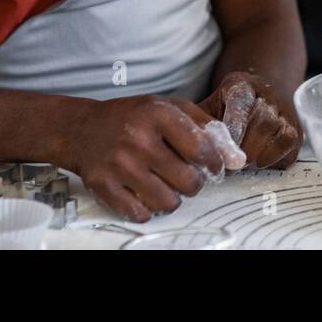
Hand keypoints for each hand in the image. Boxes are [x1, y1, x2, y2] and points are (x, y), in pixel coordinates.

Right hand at [69, 95, 246, 222]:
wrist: (83, 128)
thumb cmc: (133, 118)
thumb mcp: (171, 108)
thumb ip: (208, 129)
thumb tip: (238, 159)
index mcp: (157, 115)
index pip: (201, 149)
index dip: (215, 163)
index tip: (213, 166)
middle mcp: (137, 139)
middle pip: (188, 181)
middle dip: (194, 182)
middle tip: (186, 175)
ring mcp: (119, 165)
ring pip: (168, 202)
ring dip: (173, 198)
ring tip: (167, 184)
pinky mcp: (103, 186)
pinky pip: (141, 214)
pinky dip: (148, 208)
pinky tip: (145, 192)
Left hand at [200, 71, 302, 169]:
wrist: (257, 102)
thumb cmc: (226, 112)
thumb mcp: (209, 109)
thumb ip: (197, 125)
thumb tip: (182, 147)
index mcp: (241, 84)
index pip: (241, 100)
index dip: (234, 126)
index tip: (225, 148)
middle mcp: (267, 93)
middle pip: (260, 120)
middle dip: (243, 147)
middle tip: (229, 162)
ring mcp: (284, 110)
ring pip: (275, 131)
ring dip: (256, 153)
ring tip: (242, 163)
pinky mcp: (296, 128)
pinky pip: (288, 142)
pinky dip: (273, 156)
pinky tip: (259, 161)